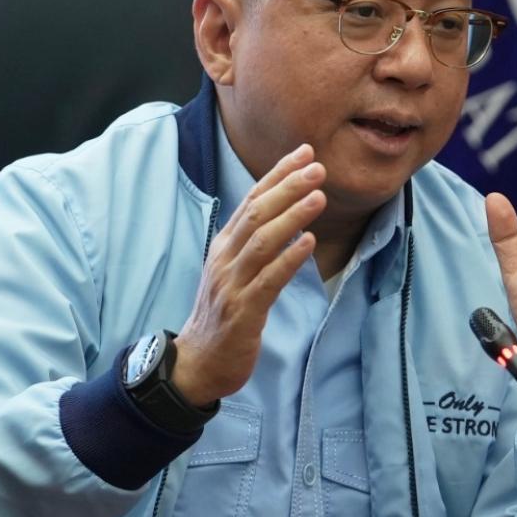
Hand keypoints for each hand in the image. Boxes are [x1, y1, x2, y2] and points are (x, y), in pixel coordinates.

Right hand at [173, 144, 325, 405]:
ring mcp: (231, 285)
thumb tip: (286, 214)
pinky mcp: (242, 312)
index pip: (251, 200)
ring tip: (318, 196)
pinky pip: (267, 280)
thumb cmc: (222, 316)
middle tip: (317, 167)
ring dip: (291, 216)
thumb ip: (253, 244)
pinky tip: (308, 243)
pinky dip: (287, 259)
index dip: (277, 175)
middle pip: (256, 214)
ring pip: (261, 242)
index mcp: (223, 246)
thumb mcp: (233, 272)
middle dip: (287, 187)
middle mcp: (224, 259)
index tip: (304, 153)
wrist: (198, 363)